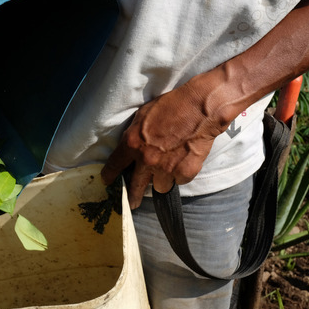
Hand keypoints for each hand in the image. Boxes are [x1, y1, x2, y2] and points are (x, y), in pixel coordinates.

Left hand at [101, 83, 224, 208]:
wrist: (200, 108)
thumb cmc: (171, 105)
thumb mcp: (143, 115)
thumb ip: (134, 135)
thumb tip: (130, 147)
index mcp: (132, 143)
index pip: (115, 165)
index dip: (110, 176)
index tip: (108, 182)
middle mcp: (147, 160)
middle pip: (135, 187)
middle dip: (132, 197)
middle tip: (131, 203)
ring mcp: (166, 169)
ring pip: (159, 186)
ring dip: (162, 180)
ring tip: (169, 167)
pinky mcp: (185, 173)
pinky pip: (179, 181)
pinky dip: (180, 174)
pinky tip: (184, 160)